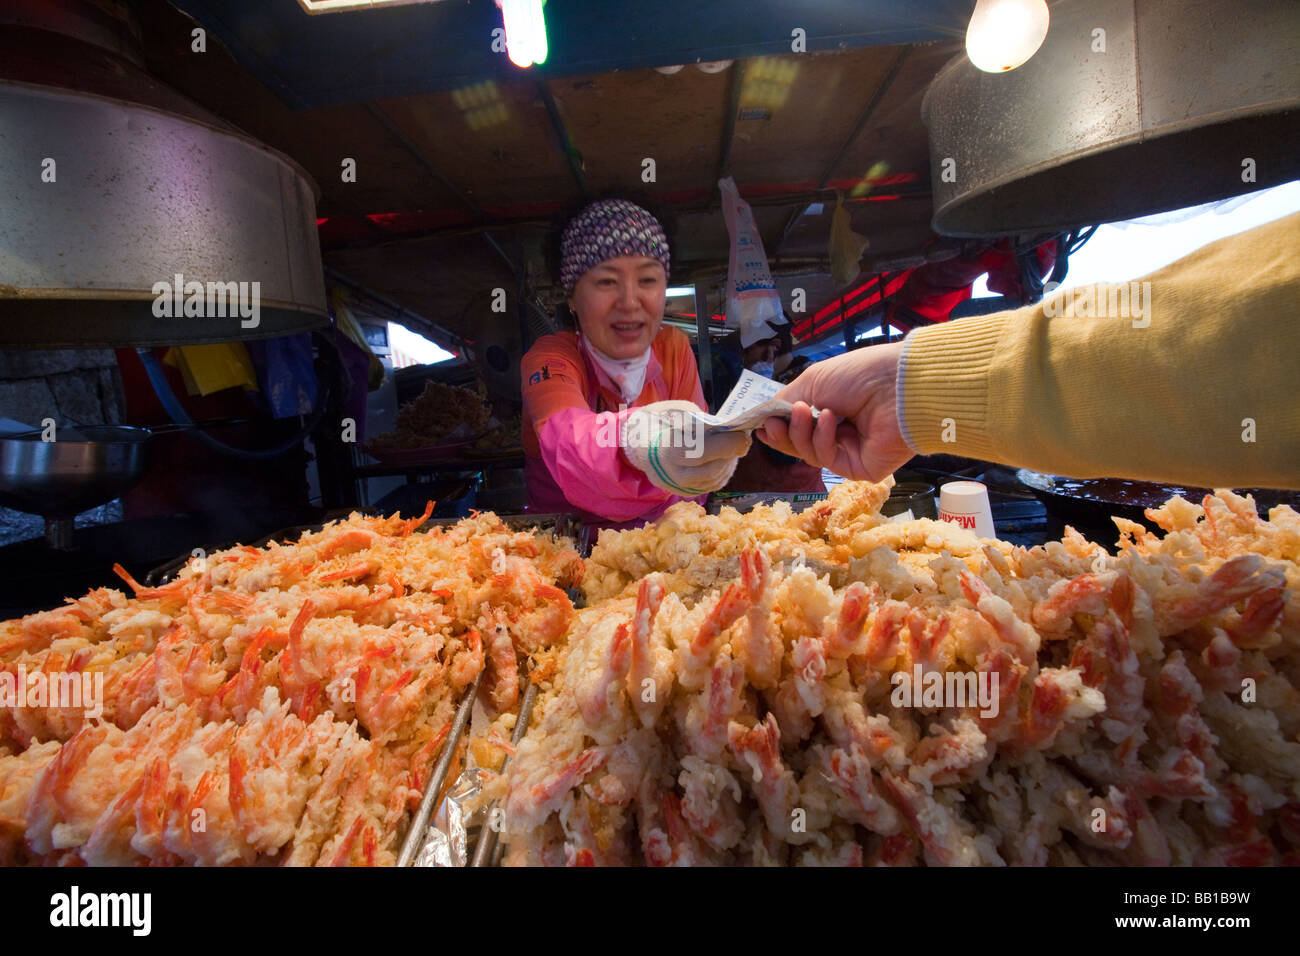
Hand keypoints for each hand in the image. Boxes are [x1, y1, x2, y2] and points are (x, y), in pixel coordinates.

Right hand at [621, 400, 750, 495]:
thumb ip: (703, 422)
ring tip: (736, 447)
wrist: (638, 444)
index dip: (729, 443)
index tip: (744, 433)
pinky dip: (724, 472)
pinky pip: (711, 485)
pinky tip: (727, 459)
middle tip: (744, 439)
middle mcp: (673, 474)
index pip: (705, 451)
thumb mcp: (678, 412)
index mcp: (668, 451)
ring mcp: (679, 487)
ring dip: (730, 463)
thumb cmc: (659, 422)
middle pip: (713, 469)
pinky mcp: (685, 492)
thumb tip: (730, 428)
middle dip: (733, 454)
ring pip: (715, 479)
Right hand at [756, 341, 911, 480]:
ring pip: (809, 454)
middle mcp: (840, 432)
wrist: (898, 385)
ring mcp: (849, 452)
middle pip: (799, 445)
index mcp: (830, 409)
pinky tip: (829, 420)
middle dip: (783, 434)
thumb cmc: (860, 375)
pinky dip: (823, 439)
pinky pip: (828, 460)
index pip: (797, 427)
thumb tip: (763, 418)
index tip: (761, 426)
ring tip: (804, 411)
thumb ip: (785, 401)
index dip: (777, 429)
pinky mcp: (859, 469)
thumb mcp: (813, 381)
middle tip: (774, 422)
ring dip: (801, 433)